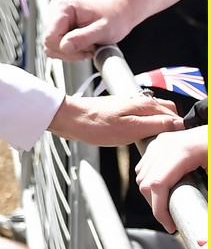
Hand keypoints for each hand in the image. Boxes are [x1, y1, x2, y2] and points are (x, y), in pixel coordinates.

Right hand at [43, 0, 131, 59]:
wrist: (120, 11)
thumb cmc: (115, 16)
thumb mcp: (103, 30)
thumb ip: (83, 38)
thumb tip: (64, 46)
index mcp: (62, 7)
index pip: (50, 37)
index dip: (67, 49)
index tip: (86, 48)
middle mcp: (56, 11)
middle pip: (50, 43)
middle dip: (71, 51)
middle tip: (90, 47)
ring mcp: (56, 19)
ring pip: (53, 47)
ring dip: (72, 52)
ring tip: (88, 45)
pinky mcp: (59, 27)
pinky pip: (57, 46)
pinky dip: (71, 50)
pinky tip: (84, 45)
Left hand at [49, 94, 182, 145]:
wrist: (69, 118)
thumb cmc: (96, 125)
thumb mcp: (130, 129)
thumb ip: (155, 125)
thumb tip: (178, 124)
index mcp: (144, 104)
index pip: (174, 115)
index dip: (180, 130)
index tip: (179, 145)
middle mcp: (138, 101)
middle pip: (166, 112)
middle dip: (172, 127)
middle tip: (169, 146)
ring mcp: (128, 105)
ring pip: (153, 115)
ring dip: (158, 127)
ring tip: (156, 144)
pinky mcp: (120, 111)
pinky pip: (141, 117)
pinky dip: (146, 127)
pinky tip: (140, 138)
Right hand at [134, 125, 207, 232]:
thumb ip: (209, 196)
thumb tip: (206, 233)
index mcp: (182, 153)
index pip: (158, 185)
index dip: (160, 210)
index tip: (171, 226)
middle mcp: (166, 145)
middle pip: (146, 182)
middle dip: (155, 206)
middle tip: (170, 220)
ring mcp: (161, 142)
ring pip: (142, 175)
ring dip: (150, 195)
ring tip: (167, 206)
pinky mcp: (159, 142)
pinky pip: (144, 166)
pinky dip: (149, 181)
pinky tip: (163, 189)